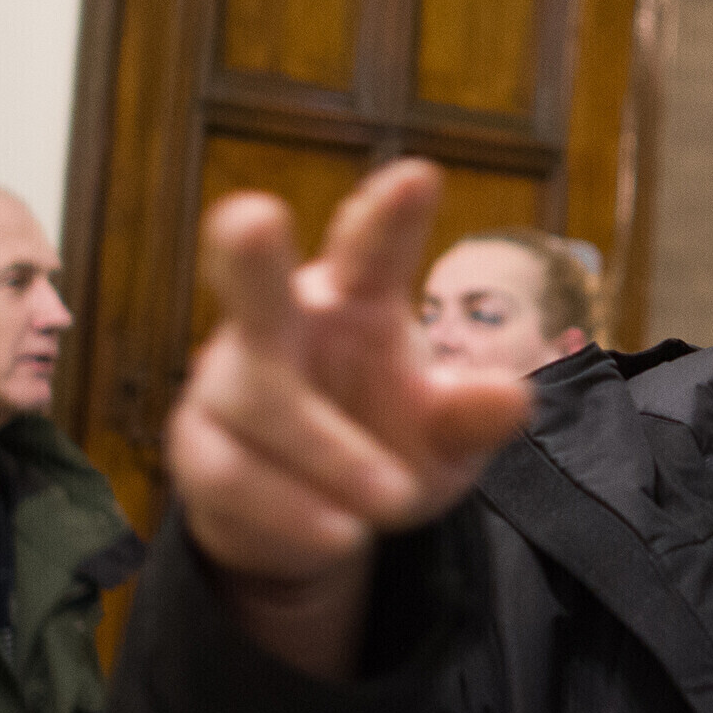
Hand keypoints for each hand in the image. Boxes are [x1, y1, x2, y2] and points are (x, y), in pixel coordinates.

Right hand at [166, 159, 533, 675]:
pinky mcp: (198, 446)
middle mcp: (283, 324)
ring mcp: (228, 383)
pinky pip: (233, 475)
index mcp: (354, 299)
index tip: (419, 177)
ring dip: (328, 457)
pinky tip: (341, 534)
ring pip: (259, 405)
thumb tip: (514, 397)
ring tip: (391, 501)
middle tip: (254, 215)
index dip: (389, 216)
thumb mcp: (445, 439)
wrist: (311, 525)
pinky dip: (291, 510)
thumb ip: (470, 416)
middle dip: (252, 253)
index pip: (371, 250)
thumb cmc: (385, 446)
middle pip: (255, 284)